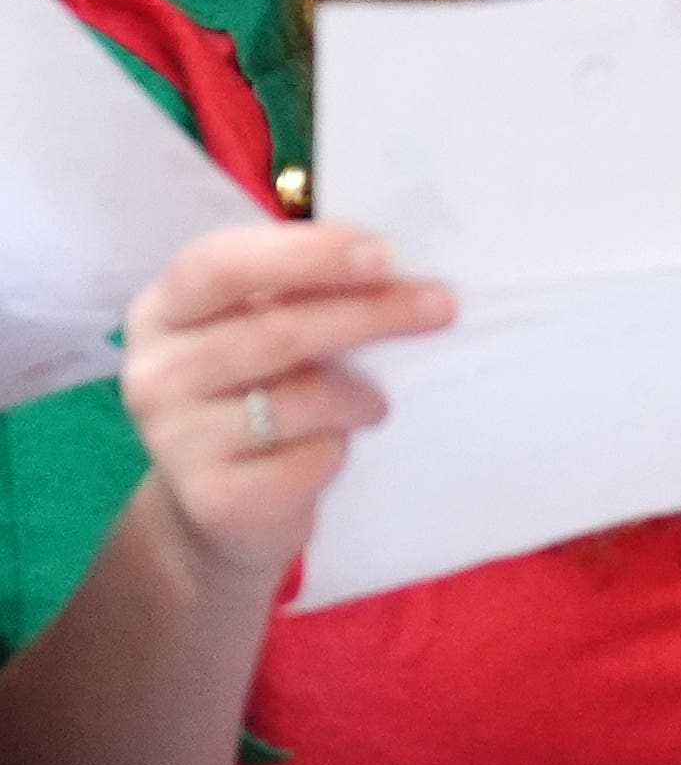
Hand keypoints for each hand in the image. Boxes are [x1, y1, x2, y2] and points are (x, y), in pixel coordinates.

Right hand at [118, 223, 454, 584]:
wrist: (218, 511)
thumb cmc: (258, 395)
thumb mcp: (261, 331)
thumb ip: (301, 292)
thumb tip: (396, 262)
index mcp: (163, 311)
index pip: (220, 264)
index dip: (304, 254)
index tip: (383, 253)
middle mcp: (156, 372)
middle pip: (277, 330)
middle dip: (370, 313)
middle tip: (441, 306)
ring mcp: (175, 440)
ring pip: (301, 399)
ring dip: (361, 396)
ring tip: (375, 402)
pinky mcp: (214, 499)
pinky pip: (309, 460)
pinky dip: (341, 449)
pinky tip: (336, 447)